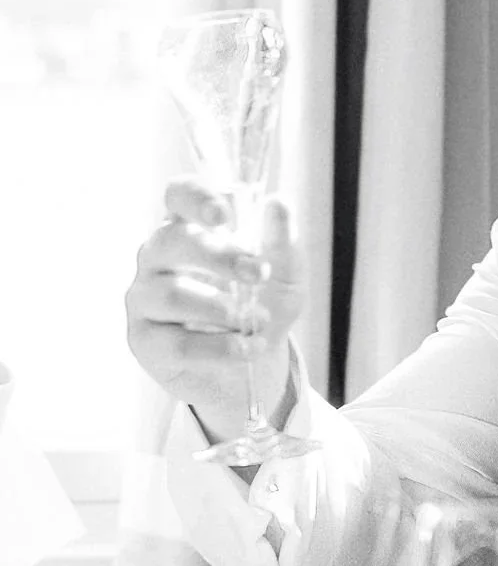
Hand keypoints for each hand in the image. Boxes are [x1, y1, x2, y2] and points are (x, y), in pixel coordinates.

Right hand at [126, 180, 300, 441]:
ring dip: (222, 309)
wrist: (251, 369)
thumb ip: (283, 243)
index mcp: (190, 228)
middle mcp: (157, 258)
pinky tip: (248, 349)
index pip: (177, 195)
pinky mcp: (144, 341)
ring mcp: (144, 299)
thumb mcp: (285, 277)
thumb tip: (278, 204)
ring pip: (171, 295)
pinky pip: (176, 342)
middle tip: (260, 274)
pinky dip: (219, 347)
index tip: (223, 214)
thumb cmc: (261, 308)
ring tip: (259, 322)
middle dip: (218, 257)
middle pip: (170, 241)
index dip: (195, 198)